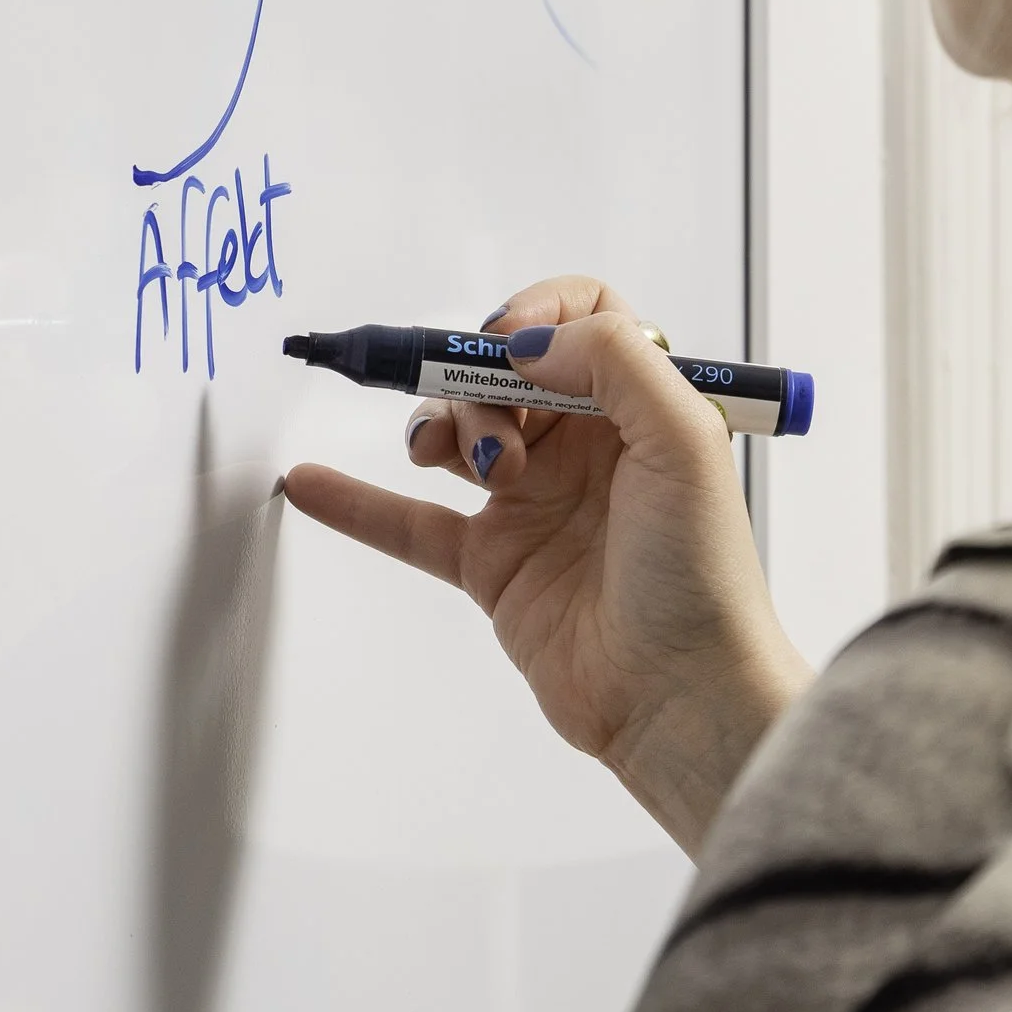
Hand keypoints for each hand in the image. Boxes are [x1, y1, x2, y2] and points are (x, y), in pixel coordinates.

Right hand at [280, 276, 810, 854]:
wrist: (680, 698)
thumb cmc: (701, 578)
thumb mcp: (685, 442)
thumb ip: (615, 363)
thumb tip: (530, 340)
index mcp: (638, 408)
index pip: (584, 318)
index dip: (541, 313)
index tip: (510, 342)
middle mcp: (586, 447)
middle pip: (507, 372)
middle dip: (479, 380)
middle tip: (491, 426)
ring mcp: (534, 504)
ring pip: (459, 433)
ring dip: (442, 428)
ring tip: (468, 466)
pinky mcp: (495, 565)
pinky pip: (412, 523)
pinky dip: (357, 502)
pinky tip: (310, 483)